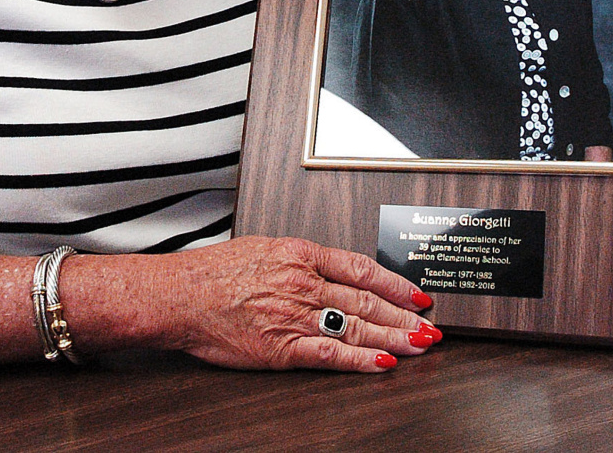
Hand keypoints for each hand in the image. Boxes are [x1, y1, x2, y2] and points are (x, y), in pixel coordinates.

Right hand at [160, 236, 439, 372]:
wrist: (182, 294)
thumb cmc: (214, 272)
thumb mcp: (262, 249)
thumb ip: (297, 261)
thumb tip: (326, 270)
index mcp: (299, 254)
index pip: (360, 266)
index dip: (394, 281)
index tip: (416, 293)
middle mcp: (304, 283)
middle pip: (367, 300)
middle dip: (404, 315)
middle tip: (431, 326)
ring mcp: (296, 316)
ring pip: (357, 326)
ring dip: (394, 337)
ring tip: (420, 345)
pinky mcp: (284, 348)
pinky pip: (332, 354)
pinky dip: (361, 360)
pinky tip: (383, 363)